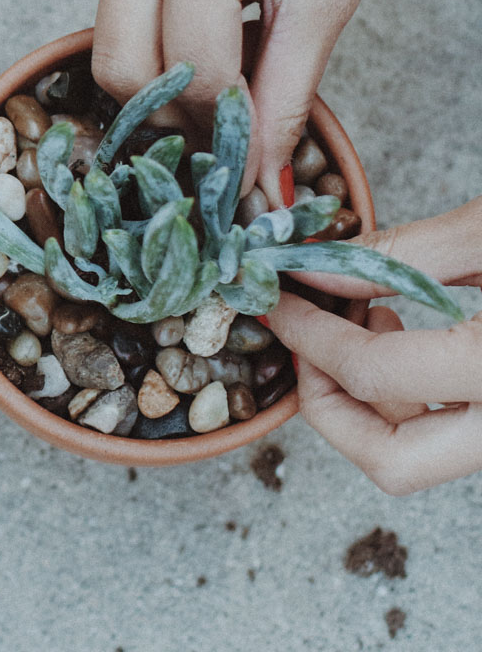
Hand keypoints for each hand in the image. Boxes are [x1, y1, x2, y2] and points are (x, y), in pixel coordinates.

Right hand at [90, 0, 428, 198]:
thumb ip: (290, 87)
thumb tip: (262, 179)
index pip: (190, 72)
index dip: (225, 128)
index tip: (252, 161)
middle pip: (119, 62)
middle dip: (173, 108)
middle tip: (230, 120)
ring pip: (110, 24)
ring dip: (165, 57)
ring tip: (229, 52)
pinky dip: (158, 7)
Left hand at [266, 197, 481, 494]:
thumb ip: (404, 257)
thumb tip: (312, 268)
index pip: (373, 373)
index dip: (308, 334)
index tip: (274, 301)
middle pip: (391, 461)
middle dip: (327, 403)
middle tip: (306, 337)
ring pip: (417, 457)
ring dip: (366, 399)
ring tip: (365, 317)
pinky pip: (444, 436)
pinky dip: (405, 396)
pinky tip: (400, 331)